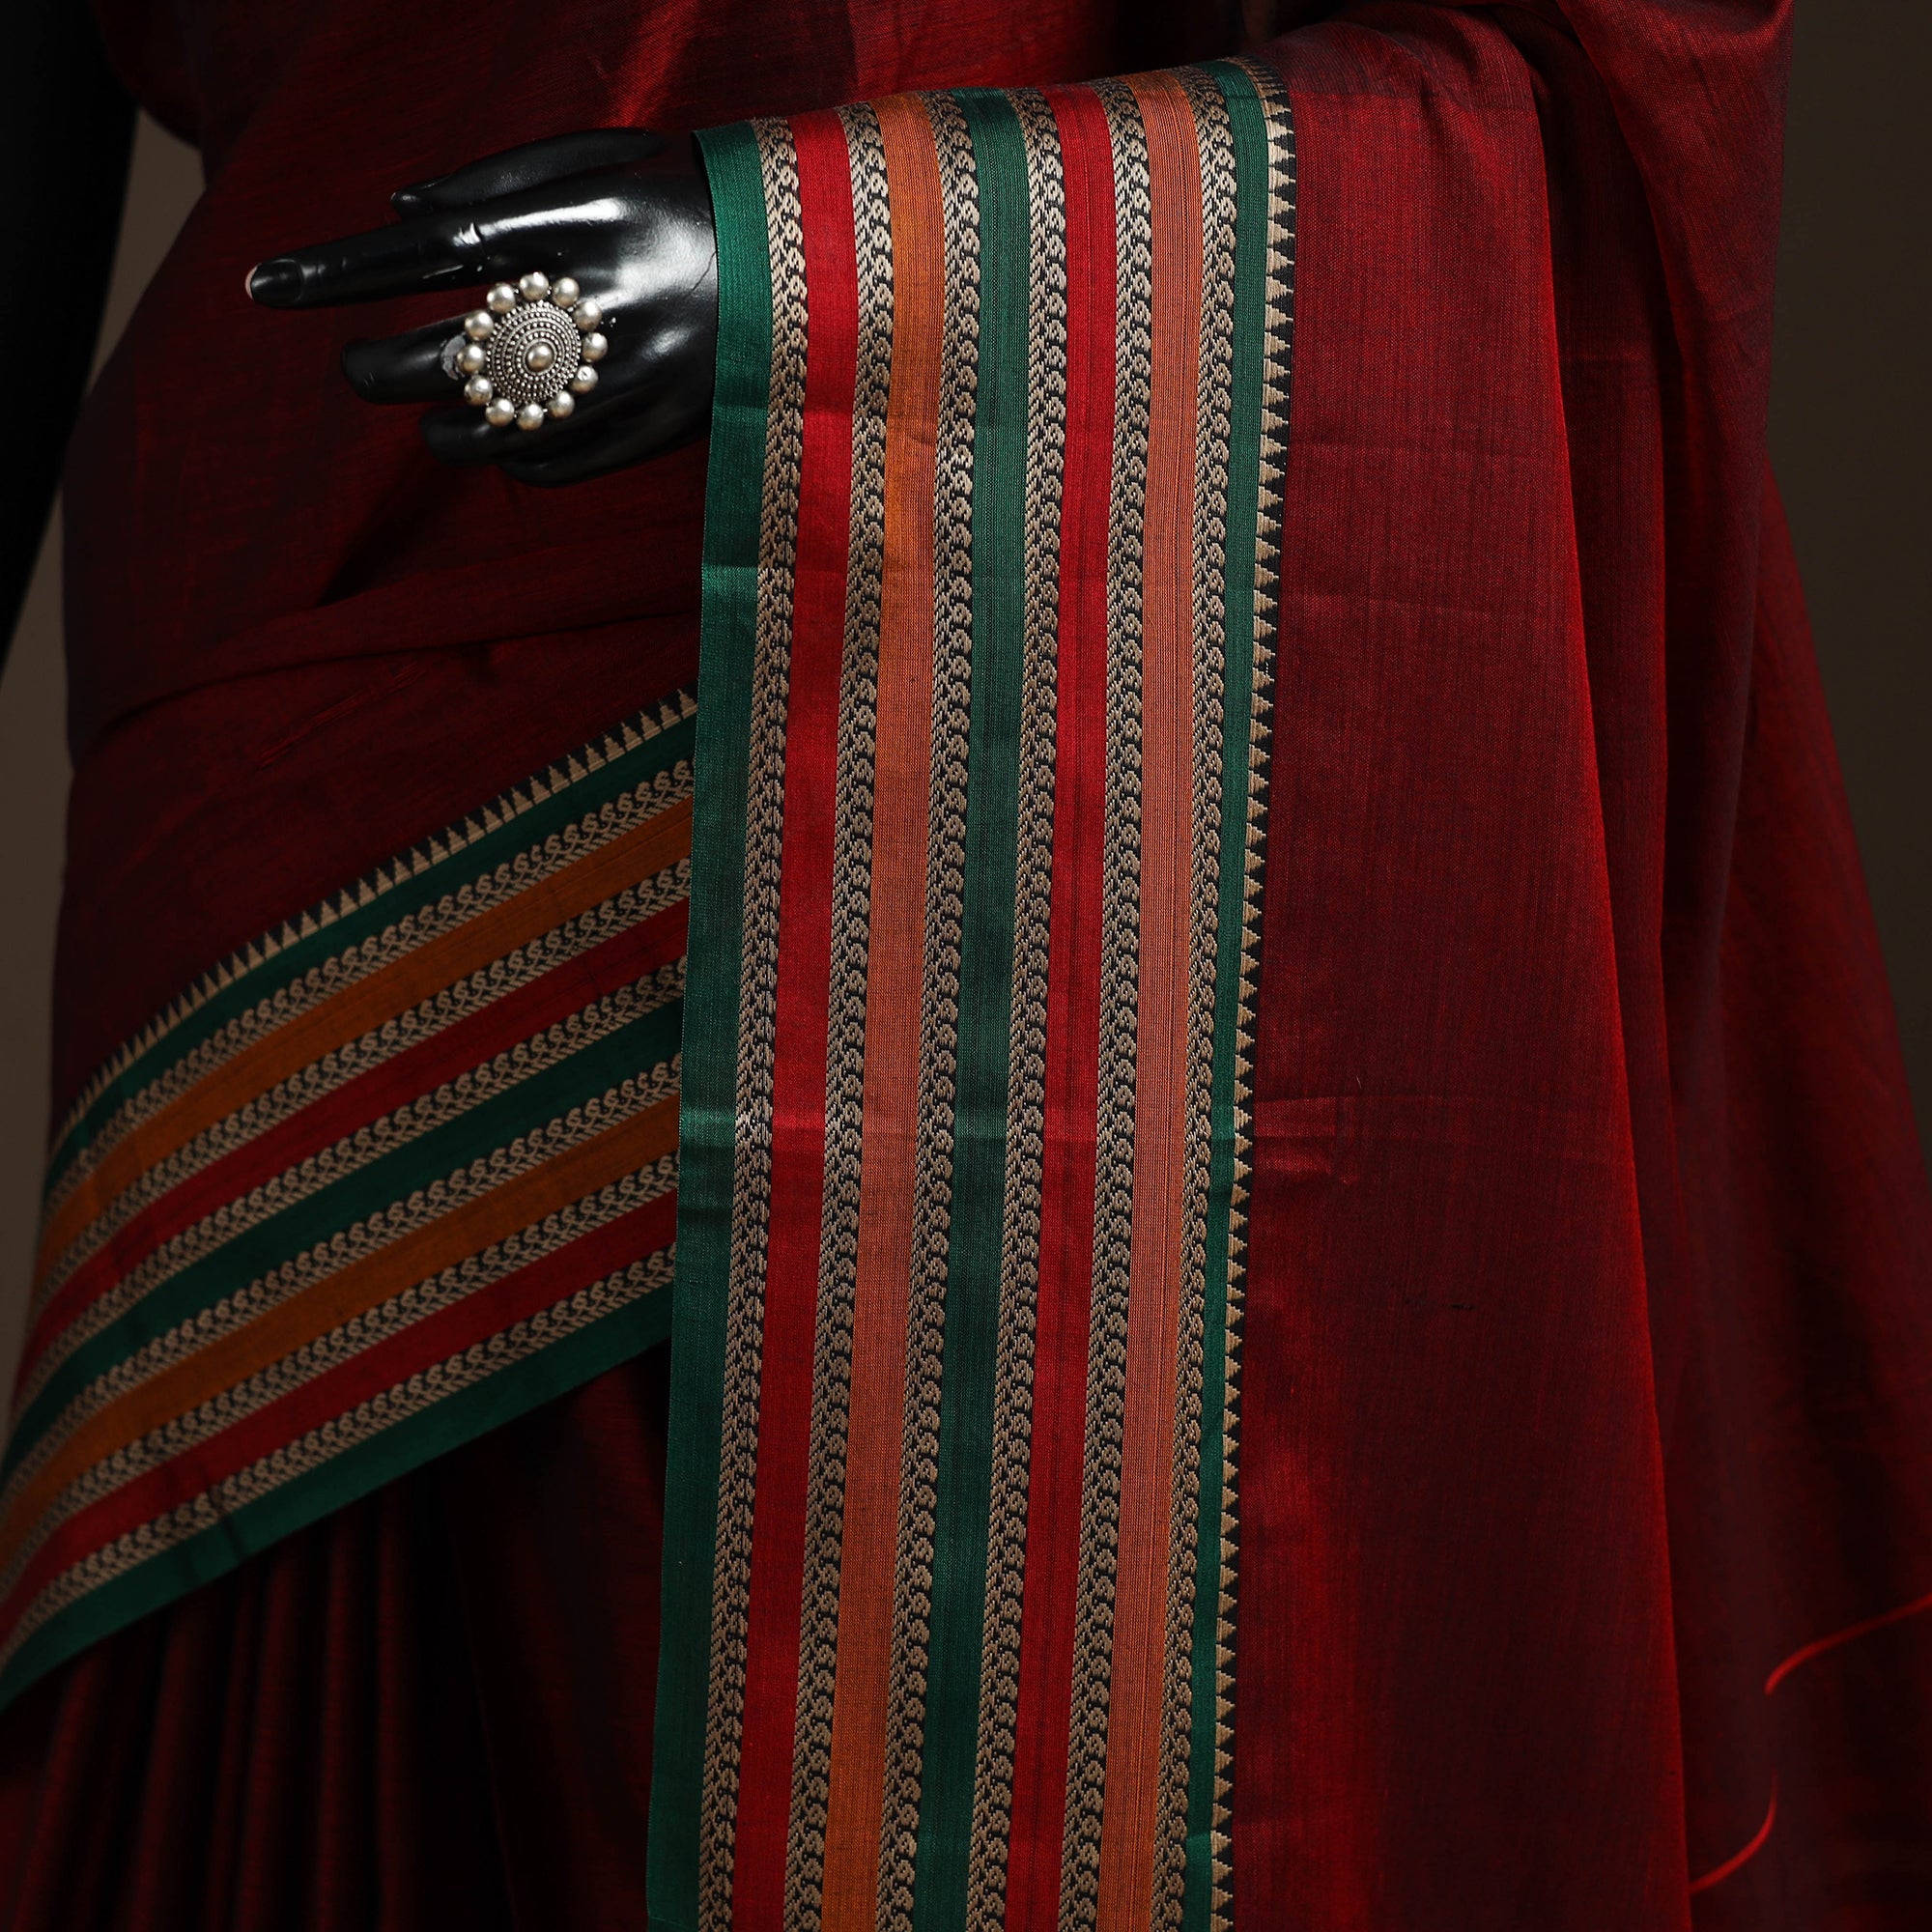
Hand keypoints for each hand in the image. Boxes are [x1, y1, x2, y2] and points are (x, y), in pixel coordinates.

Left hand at [246, 129, 716, 487]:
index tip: (267, 286)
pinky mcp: (658, 431)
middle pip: (448, 353)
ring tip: (431, 420)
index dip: (340, 272)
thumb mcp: (606, 159)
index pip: (427, 250)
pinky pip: (553, 466)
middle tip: (358, 367)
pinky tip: (505, 443)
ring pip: (494, 429)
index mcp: (577, 222)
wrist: (822, 268)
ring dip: (440, 430)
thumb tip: (398, 210)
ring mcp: (629, 375)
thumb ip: (500, 180)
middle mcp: (597, 301)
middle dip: (379, 368)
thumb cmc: (695, 200)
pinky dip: (512, 460)